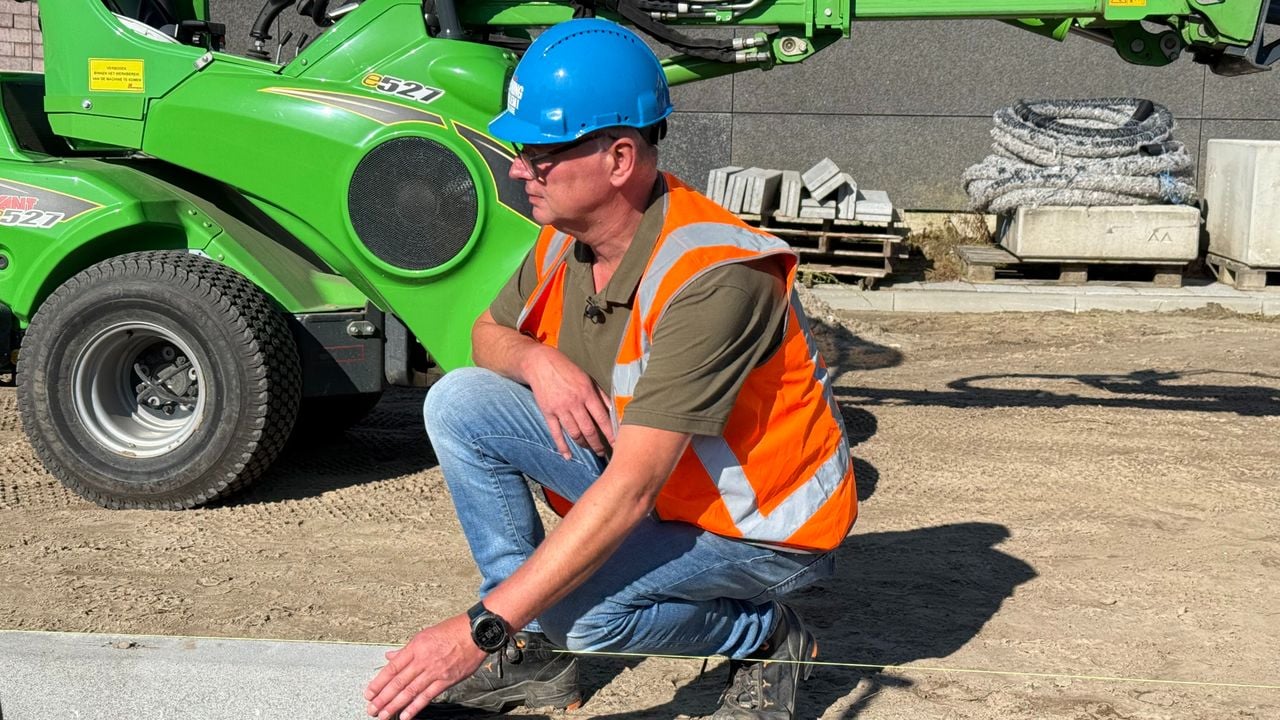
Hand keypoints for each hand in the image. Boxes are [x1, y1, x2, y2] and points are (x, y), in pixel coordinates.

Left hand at [364, 614, 485, 719]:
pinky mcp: (446, 680)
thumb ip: (406, 650)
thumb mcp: (425, 635)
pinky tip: (405, 715)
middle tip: (372, 709)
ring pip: (410, 691)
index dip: (378, 682)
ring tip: (383, 715)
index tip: (368, 693)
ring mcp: (434, 671)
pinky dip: (415, 707)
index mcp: (415, 647)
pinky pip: (427, 696)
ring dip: (394, 705)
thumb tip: (390, 657)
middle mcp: (422, 660)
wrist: (475, 633)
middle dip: (383, 698)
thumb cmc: (452, 631)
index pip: (392, 668)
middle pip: (398, 682)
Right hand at [522, 344, 614, 458]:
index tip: (616, 444)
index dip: (610, 433)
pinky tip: (568, 456)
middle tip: (603, 453)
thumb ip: (600, 396)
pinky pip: (556, 433)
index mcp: (587, 394)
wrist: (541, 364)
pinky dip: (562, 446)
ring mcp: (560, 409)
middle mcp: (574, 403)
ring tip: (589, 449)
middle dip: (597, 444)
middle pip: (589, 429)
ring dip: (583, 444)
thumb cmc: (568, 371)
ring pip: (574, 433)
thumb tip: (614, 411)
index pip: (602, 418)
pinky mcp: (548, 413)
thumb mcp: (588, 379)